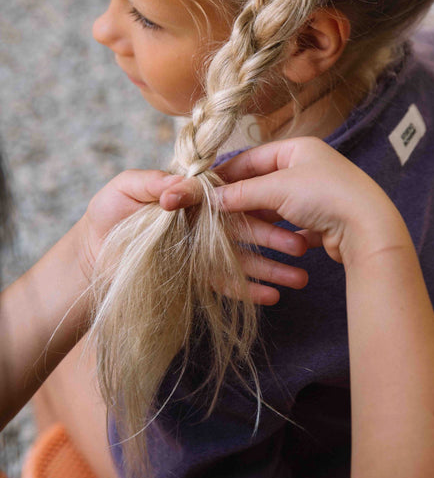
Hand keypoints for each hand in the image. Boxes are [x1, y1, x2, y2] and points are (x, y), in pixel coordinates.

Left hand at [79, 170, 308, 304]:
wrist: (89, 255)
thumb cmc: (107, 213)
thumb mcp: (126, 188)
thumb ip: (154, 181)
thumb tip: (181, 183)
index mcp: (194, 197)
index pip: (232, 197)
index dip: (258, 203)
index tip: (282, 209)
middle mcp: (204, 223)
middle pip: (246, 230)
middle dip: (275, 239)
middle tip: (301, 247)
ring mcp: (201, 252)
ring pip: (243, 259)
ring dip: (272, 270)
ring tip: (299, 278)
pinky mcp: (194, 277)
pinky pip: (225, 285)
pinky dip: (249, 291)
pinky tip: (272, 296)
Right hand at [198, 138, 405, 268]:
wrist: (368, 229)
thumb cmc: (326, 197)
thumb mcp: (277, 189)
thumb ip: (241, 192)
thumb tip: (210, 199)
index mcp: (298, 149)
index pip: (252, 158)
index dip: (226, 174)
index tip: (204, 192)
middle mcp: (309, 167)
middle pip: (263, 184)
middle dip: (242, 200)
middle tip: (216, 214)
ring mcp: (317, 195)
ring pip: (277, 208)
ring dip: (262, 221)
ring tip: (239, 231)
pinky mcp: (323, 221)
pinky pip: (293, 226)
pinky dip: (281, 234)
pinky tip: (270, 244)